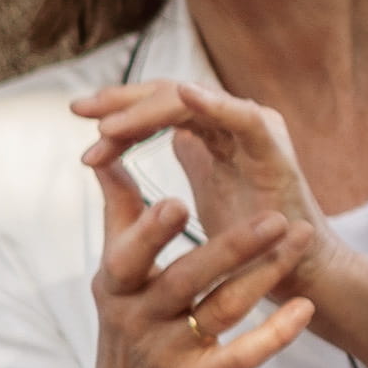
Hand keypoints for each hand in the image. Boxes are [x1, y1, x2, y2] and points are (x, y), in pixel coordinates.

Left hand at [72, 75, 333, 272]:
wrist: (291, 272)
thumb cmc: (244, 242)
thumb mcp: (186, 204)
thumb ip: (157, 176)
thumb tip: (114, 156)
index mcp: (213, 132)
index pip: (159, 105)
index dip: (119, 107)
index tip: (76, 113)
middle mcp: (233, 122)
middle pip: (171, 95)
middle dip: (123, 101)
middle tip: (79, 109)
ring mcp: (255, 130)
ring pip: (195, 102)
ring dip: (147, 111)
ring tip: (107, 125)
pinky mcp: (275, 148)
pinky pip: (242, 116)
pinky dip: (214, 103)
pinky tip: (183, 97)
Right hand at [74, 138, 317, 367]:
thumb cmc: (128, 338)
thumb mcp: (114, 283)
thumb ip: (117, 219)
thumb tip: (104, 161)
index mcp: (115, 289)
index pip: (129, 256)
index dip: (150, 231)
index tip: (176, 199)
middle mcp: (138, 320)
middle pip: (186, 279)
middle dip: (231, 246)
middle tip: (275, 216)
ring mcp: (168, 354)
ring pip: (222, 310)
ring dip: (265, 274)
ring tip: (301, 239)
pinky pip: (243, 357)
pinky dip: (276, 334)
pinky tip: (304, 308)